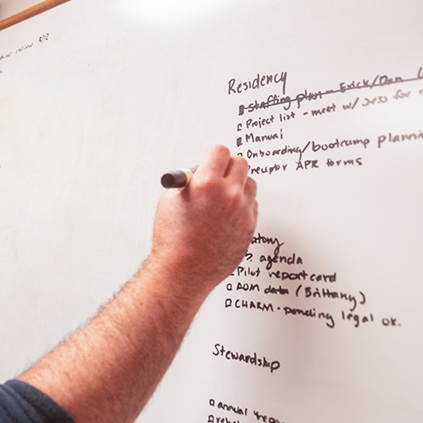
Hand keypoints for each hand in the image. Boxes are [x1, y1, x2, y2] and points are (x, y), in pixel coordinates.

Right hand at [147, 145, 257, 300]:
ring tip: (220, 199)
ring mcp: (242, 211)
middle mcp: (229, 195)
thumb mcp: (170, 200)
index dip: (212, 156)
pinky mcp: (250, 226)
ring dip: (237, 185)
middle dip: (227, 167)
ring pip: (250, 184)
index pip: (220, 151)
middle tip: (216, 177)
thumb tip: (200, 173)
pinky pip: (252, 205)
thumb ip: (189, 181)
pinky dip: (241, 206)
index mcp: (207, 184)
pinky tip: (225, 216)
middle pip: (240, 163)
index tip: (210, 161)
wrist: (184, 271)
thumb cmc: (173, 239)